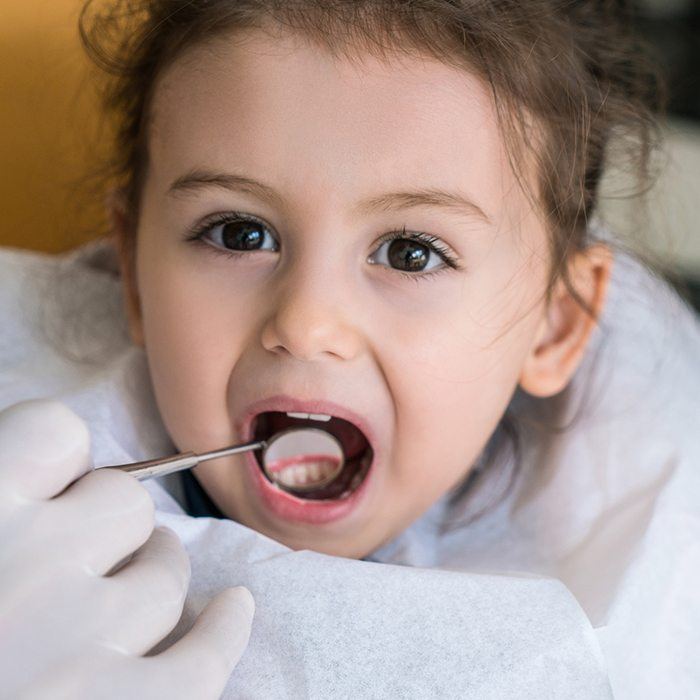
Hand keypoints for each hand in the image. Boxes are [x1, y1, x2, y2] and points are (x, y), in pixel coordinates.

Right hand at [0, 400, 253, 698]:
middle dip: (110, 524)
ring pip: (162, 573)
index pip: (54, 433)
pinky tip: (231, 611)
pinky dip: (222, 631)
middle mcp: (26, 564)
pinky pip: (202, 657)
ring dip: (154, 576)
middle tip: (88, 553)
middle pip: (122, 503)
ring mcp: (77, 645)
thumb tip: (33, 488)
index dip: (61, 460)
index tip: (55, 486)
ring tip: (134, 592)